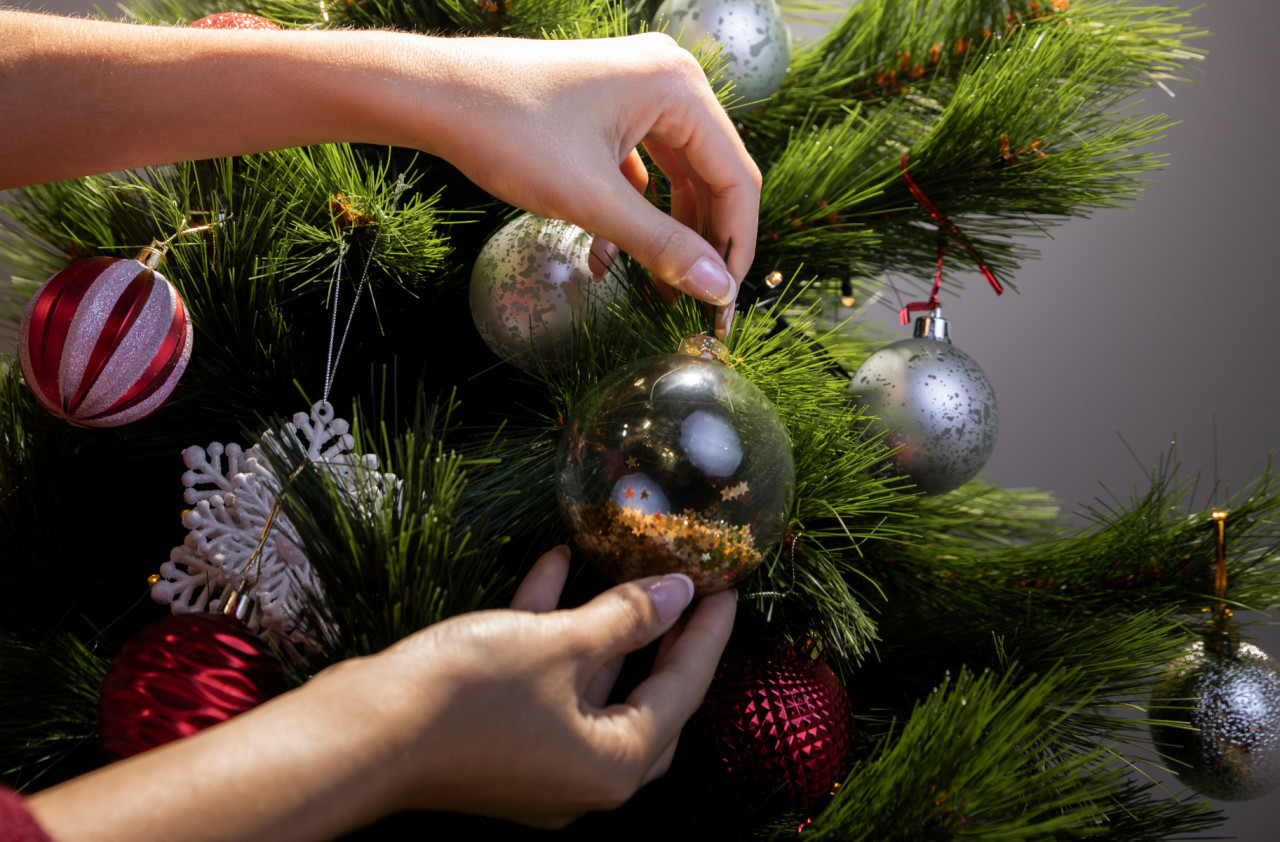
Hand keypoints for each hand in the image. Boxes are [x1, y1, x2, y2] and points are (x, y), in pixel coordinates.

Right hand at [370, 545, 736, 827]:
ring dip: (606, 627)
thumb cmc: (467, 698)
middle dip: (666, 641)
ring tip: (626, 569)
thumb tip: (677, 593)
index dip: (706, 634)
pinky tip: (554, 569)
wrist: (363, 734)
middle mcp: (582, 776)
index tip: (726, 591)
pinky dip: (553, 632)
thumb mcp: (558, 644)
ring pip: (593, 687)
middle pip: (646, 700)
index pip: (682, 692)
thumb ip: (625, 617)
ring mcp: (539, 763)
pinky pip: (545, 683)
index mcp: (614, 765)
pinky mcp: (501, 742)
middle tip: (690, 593)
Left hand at [376, 34, 760, 336]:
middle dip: (702, 243)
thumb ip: (663, 247)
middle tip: (696, 302)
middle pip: (711, 176)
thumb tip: (718, 291)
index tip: (724, 302)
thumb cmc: (510, 133)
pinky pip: (644, 167)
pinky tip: (610, 256)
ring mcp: (639, 90)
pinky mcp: (610, 108)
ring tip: (657, 289)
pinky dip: (635, 212)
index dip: (734, 245)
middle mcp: (669, 80)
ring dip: (667, 233)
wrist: (435, 95)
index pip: (735, 178)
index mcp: (678, 88)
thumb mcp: (592, 201)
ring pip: (677, 176)